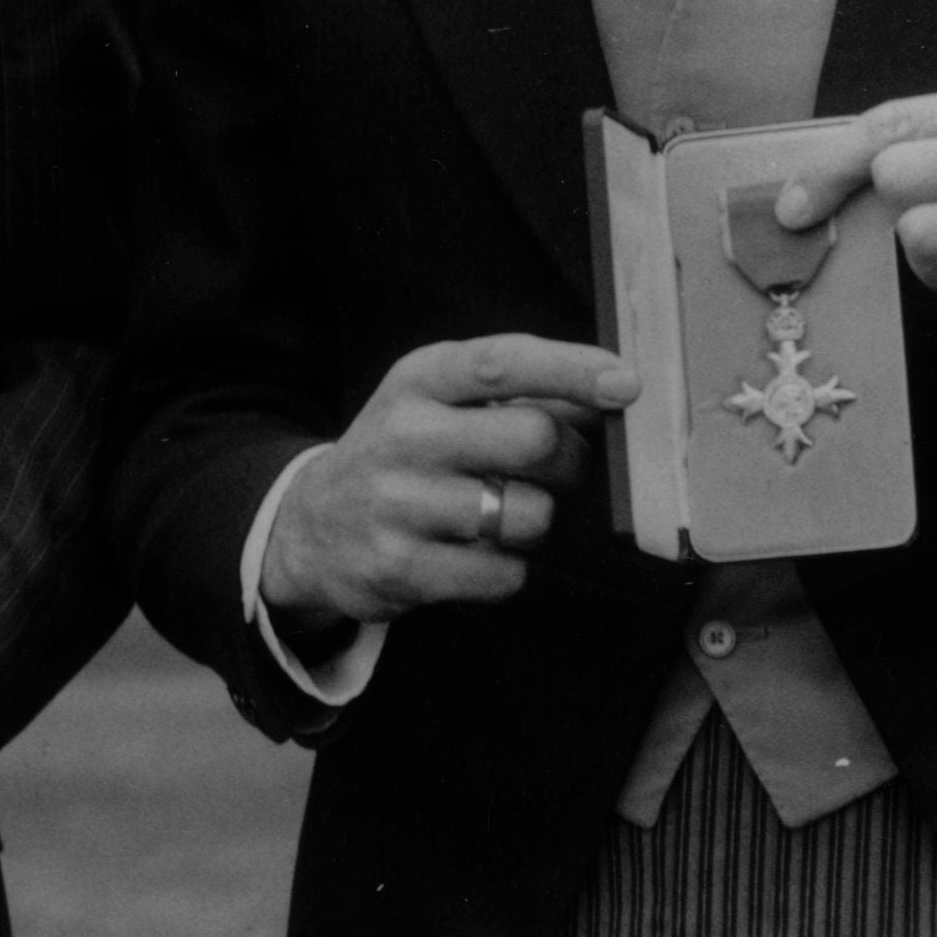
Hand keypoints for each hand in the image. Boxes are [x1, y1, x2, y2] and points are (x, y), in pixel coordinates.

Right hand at [260, 335, 633, 629]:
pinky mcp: (400, 567)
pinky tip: (473, 552)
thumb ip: (519, 392)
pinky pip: (504, 573)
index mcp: (416, 382)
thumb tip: (612, 389)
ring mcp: (396, 504)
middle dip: (568, 459)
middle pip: (533, 439)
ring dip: (535, 519)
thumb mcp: (439, 402)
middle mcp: (402, 436)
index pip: (500, 363)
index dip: (570, 370)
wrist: (311, 526)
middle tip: (555, 468)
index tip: (626, 381)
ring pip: (529, 514)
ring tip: (500, 513)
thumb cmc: (404, 455)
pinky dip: (506, 568)